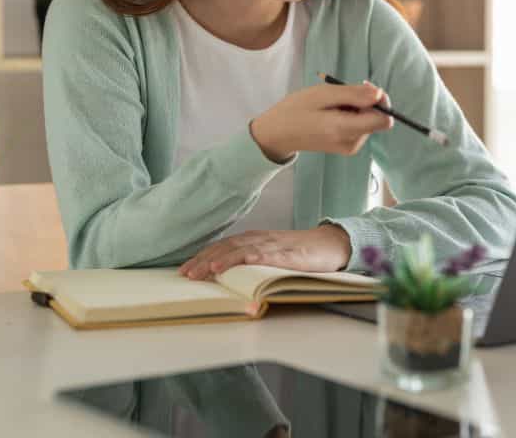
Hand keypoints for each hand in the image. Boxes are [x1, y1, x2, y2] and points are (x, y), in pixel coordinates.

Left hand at [178, 224, 352, 279]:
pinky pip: (270, 254)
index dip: (203, 256)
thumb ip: (252, 261)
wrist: (331, 244)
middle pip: (227, 246)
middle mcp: (261, 239)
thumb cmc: (301, 253)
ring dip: (224, 258)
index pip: (223, 246)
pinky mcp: (291, 254)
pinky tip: (243, 261)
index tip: (185, 269)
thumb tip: (227, 276)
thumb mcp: (272, 256)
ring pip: (244, 249)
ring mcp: (275, 245)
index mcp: (255, 239)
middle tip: (186, 274)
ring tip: (207, 270)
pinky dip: (254, 256)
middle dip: (205, 259)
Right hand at [250, 81, 392, 161]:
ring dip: (357, 108)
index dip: (380, 101)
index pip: (384, 120)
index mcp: (345, 130)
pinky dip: (352, 115)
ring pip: (369, 122)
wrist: (277, 134)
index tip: (363, 88)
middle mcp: (352, 143)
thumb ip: (353, 95)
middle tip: (341, 93)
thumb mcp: (323, 94)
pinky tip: (333, 112)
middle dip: (366, 102)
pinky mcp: (347, 147)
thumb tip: (380, 94)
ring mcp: (350, 147)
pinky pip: (361, 127)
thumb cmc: (296, 110)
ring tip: (332, 104)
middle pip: (378, 119)